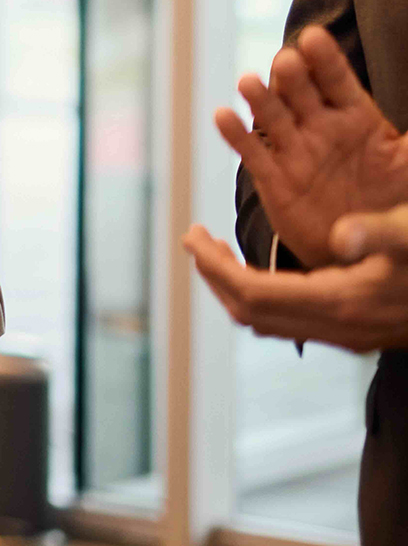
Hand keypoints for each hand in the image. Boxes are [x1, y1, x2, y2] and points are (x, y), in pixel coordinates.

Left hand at [186, 215, 407, 351]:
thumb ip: (378, 234)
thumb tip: (340, 235)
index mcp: (340, 303)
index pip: (251, 293)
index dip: (213, 265)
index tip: (191, 234)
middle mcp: (337, 327)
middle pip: (250, 313)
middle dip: (213, 276)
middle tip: (195, 239)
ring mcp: (347, 336)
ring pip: (269, 322)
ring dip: (235, 288)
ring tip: (216, 252)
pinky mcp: (356, 333)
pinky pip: (291, 321)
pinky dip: (263, 296)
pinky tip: (262, 270)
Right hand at [219, 25, 407, 265]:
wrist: (366, 246)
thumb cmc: (394, 200)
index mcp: (356, 115)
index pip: (337, 80)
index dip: (325, 59)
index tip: (314, 38)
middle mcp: (320, 125)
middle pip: (300, 91)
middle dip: (292, 75)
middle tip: (287, 60)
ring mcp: (294, 149)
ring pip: (273, 116)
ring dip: (259, 98)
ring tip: (248, 82)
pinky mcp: (273, 178)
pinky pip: (253, 154)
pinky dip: (235, 135)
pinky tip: (223, 116)